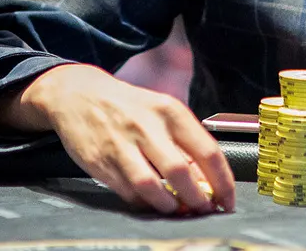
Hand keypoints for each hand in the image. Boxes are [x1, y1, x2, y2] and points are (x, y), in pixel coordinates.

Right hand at [6, 64, 233, 214]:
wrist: (78, 95)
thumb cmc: (129, 106)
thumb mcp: (161, 111)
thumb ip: (184, 142)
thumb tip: (208, 180)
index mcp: (170, 111)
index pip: (208, 151)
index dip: (223, 182)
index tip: (227, 201)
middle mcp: (147, 127)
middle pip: (181, 173)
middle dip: (197, 200)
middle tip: (204, 209)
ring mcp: (121, 145)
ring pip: (151, 188)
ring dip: (169, 205)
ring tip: (177, 209)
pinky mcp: (100, 162)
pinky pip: (128, 193)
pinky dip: (144, 203)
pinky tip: (151, 201)